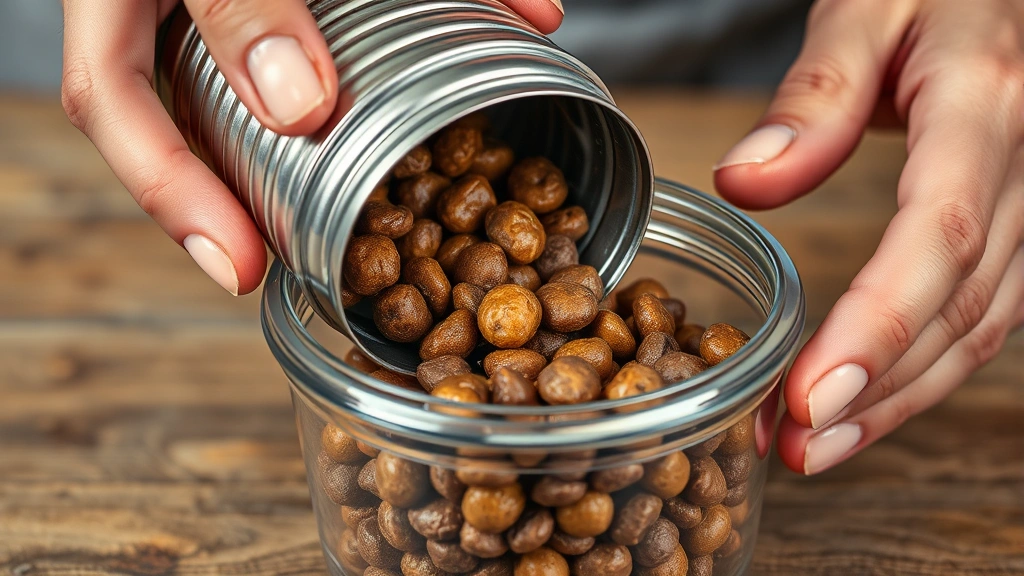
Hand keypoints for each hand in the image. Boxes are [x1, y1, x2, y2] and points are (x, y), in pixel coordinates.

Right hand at [61, 0, 563, 294]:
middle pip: (228, 110)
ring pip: (334, 59)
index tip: (242, 270)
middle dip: (290, 186)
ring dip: (406, 109)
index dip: (176, 198)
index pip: (124, 109)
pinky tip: (532, 14)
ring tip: (455, 182)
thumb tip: (299, 102)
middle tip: (350, 258)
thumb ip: (234, 0)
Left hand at [714, 0, 1023, 473]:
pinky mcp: (1018, 220)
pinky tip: (871, 399)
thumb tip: (746, 182)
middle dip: (879, 390)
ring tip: (820, 446)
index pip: (937, 236)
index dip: (878, 326)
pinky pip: (987, 307)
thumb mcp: (867, 8)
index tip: (809, 397)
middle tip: (798, 448)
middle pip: (963, 302)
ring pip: (983, 323)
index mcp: (985, 105)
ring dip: (902, 398)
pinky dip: (926, 366)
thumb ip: (815, 95)